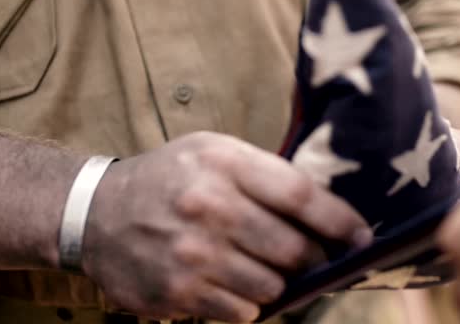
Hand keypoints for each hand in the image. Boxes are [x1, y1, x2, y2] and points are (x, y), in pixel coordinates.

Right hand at [81, 132, 370, 321]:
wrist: (96, 213)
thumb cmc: (169, 178)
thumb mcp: (213, 152)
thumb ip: (266, 174)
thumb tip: (327, 210)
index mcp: (224, 164)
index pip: (301, 196)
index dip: (341, 221)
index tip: (363, 237)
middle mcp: (209, 207)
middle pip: (294, 249)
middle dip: (316, 260)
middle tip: (317, 260)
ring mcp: (192, 254)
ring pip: (273, 286)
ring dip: (281, 284)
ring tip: (268, 269)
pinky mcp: (178, 293)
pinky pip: (243, 310)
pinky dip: (250, 302)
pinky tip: (235, 283)